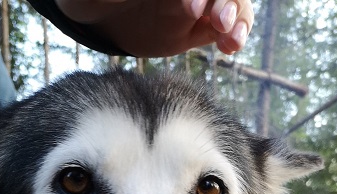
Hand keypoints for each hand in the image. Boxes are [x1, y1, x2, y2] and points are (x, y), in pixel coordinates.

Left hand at [55, 0, 253, 57]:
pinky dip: (233, 35)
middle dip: (226, 0)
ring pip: (232, 2)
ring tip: (230, 38)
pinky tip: (230, 47)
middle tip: (218, 20)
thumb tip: (177, 3)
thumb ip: (136, 1)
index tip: (191, 7)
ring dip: (238, 17)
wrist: (97, 9)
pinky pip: (225, 28)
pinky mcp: (199, 26)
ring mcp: (199, 0)